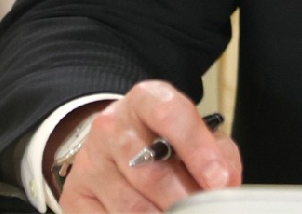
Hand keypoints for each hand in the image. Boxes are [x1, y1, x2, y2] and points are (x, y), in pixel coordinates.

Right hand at [56, 80, 241, 211]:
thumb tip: (226, 183)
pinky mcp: (75, 194)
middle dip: (182, 199)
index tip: (217, 181)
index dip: (198, 151)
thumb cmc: (162, 139)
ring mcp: (89, 161)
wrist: (113, 143)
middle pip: (150, 171)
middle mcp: (112, 125)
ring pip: (129, 204)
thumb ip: (218, 152)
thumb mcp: (194, 132)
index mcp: (146, 99)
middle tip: (200, 211)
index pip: (171, 116)